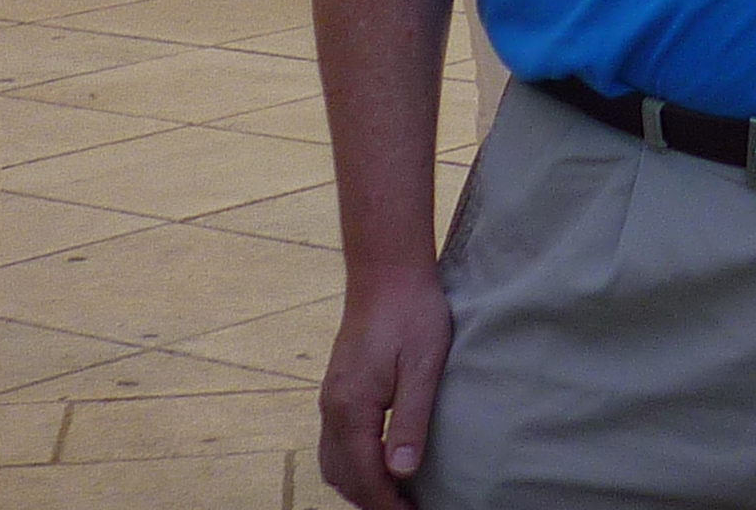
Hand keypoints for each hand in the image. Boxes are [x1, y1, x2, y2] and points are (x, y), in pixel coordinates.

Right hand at [318, 265, 451, 505]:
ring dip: (360, 486)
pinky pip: (335, 444)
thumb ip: (411, 420)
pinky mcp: (338, 388)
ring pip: (335, 463)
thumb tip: (403, 471)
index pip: (365, 477)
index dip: (388, 505)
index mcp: (352, 407)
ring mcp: (331, 398)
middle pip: (344, 477)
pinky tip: (377, 464)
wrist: (386, 269)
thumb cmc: (411, 312)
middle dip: (373, 502)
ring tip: (394, 497)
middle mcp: (333, 408)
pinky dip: (352, 465)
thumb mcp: (423, 365)